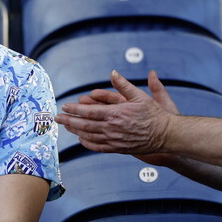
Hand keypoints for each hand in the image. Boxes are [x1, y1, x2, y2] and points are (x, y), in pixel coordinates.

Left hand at [55, 69, 173, 156]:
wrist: (165, 134)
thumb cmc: (154, 114)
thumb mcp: (140, 96)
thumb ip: (124, 85)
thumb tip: (113, 73)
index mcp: (116, 113)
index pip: (89, 111)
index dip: (74, 109)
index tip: (64, 106)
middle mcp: (112, 128)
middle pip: (84, 125)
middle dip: (68, 121)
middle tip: (56, 118)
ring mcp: (114, 140)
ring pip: (89, 136)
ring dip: (75, 131)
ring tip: (65, 126)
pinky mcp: (118, 148)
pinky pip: (98, 147)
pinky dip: (87, 143)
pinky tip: (81, 139)